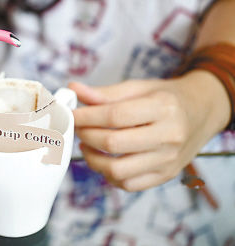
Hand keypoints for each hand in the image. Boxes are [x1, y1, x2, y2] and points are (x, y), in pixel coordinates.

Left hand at [69, 70, 229, 191]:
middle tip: (78, 127)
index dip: (86, 116)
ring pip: (118, 170)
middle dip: (86, 135)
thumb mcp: (139, 87)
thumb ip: (105, 92)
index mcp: (163, 108)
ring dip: (92, 159)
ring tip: (86, 144)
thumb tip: (73, 89)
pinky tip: (103, 159)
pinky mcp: (166, 175)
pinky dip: (108, 174)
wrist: (201, 113)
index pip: (114, 116)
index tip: (70, 114)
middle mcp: (169, 136)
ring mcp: (169, 160)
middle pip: (113, 143)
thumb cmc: (166, 98)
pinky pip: (128, 184)